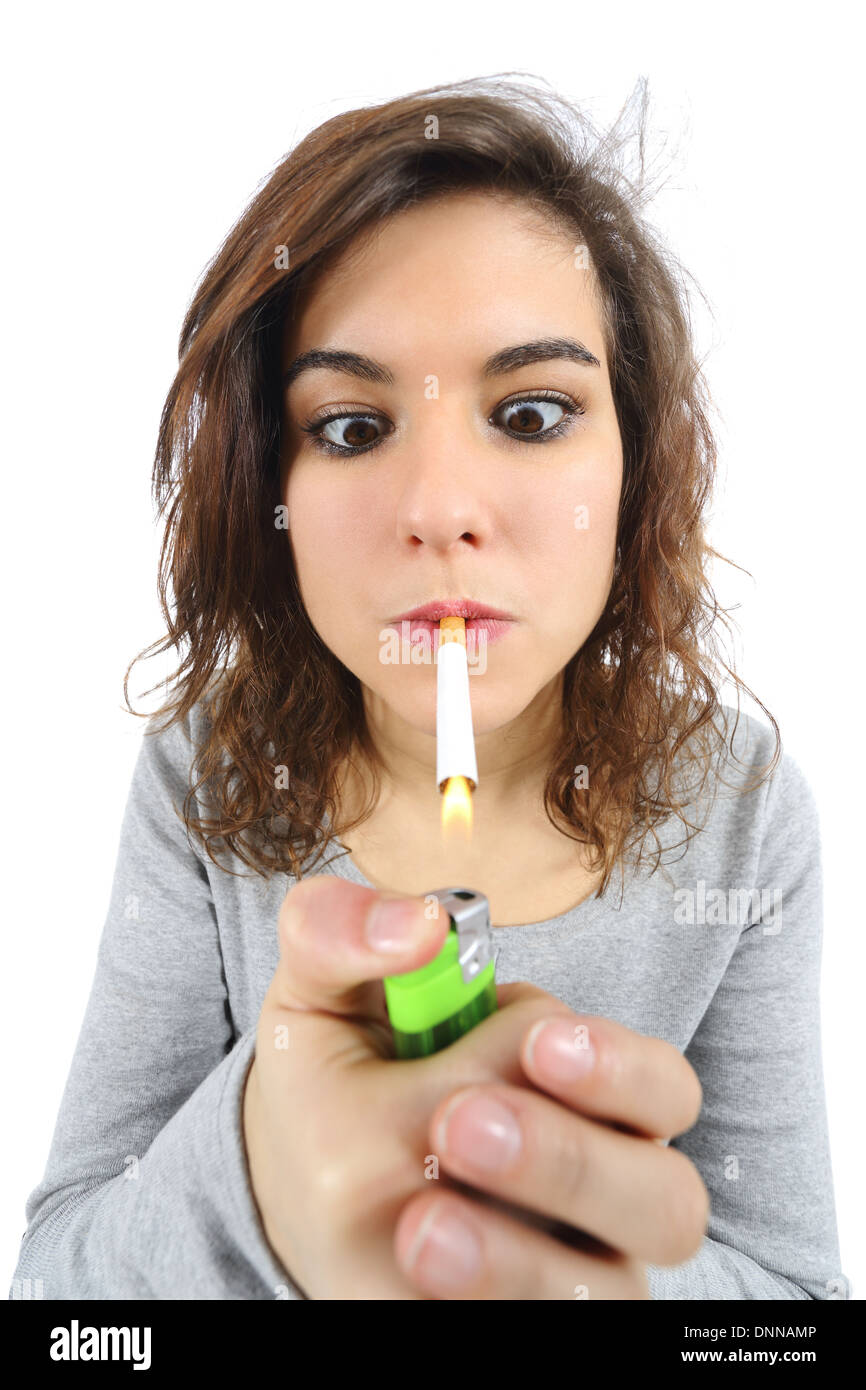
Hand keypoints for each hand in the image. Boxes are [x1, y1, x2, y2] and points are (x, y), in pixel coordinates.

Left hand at [243, 874, 707, 1298]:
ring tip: (420, 1227)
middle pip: (666, 1200)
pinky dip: (485, 1304)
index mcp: (579, 1091)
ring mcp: (562, 1278)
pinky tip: (415, 1272)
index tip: (537, 1043)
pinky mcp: (517, 1325)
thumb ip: (341, 931)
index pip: (657, 1088)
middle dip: (571, 1161)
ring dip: (520, 1259)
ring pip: (606, 1291)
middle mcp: (597, 1191)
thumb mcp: (322, 995)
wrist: (298, 1200)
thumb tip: (418, 920)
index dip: (613, 1066)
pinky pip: (539, 1331)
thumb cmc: (335, 1083)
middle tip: (461, 1124)